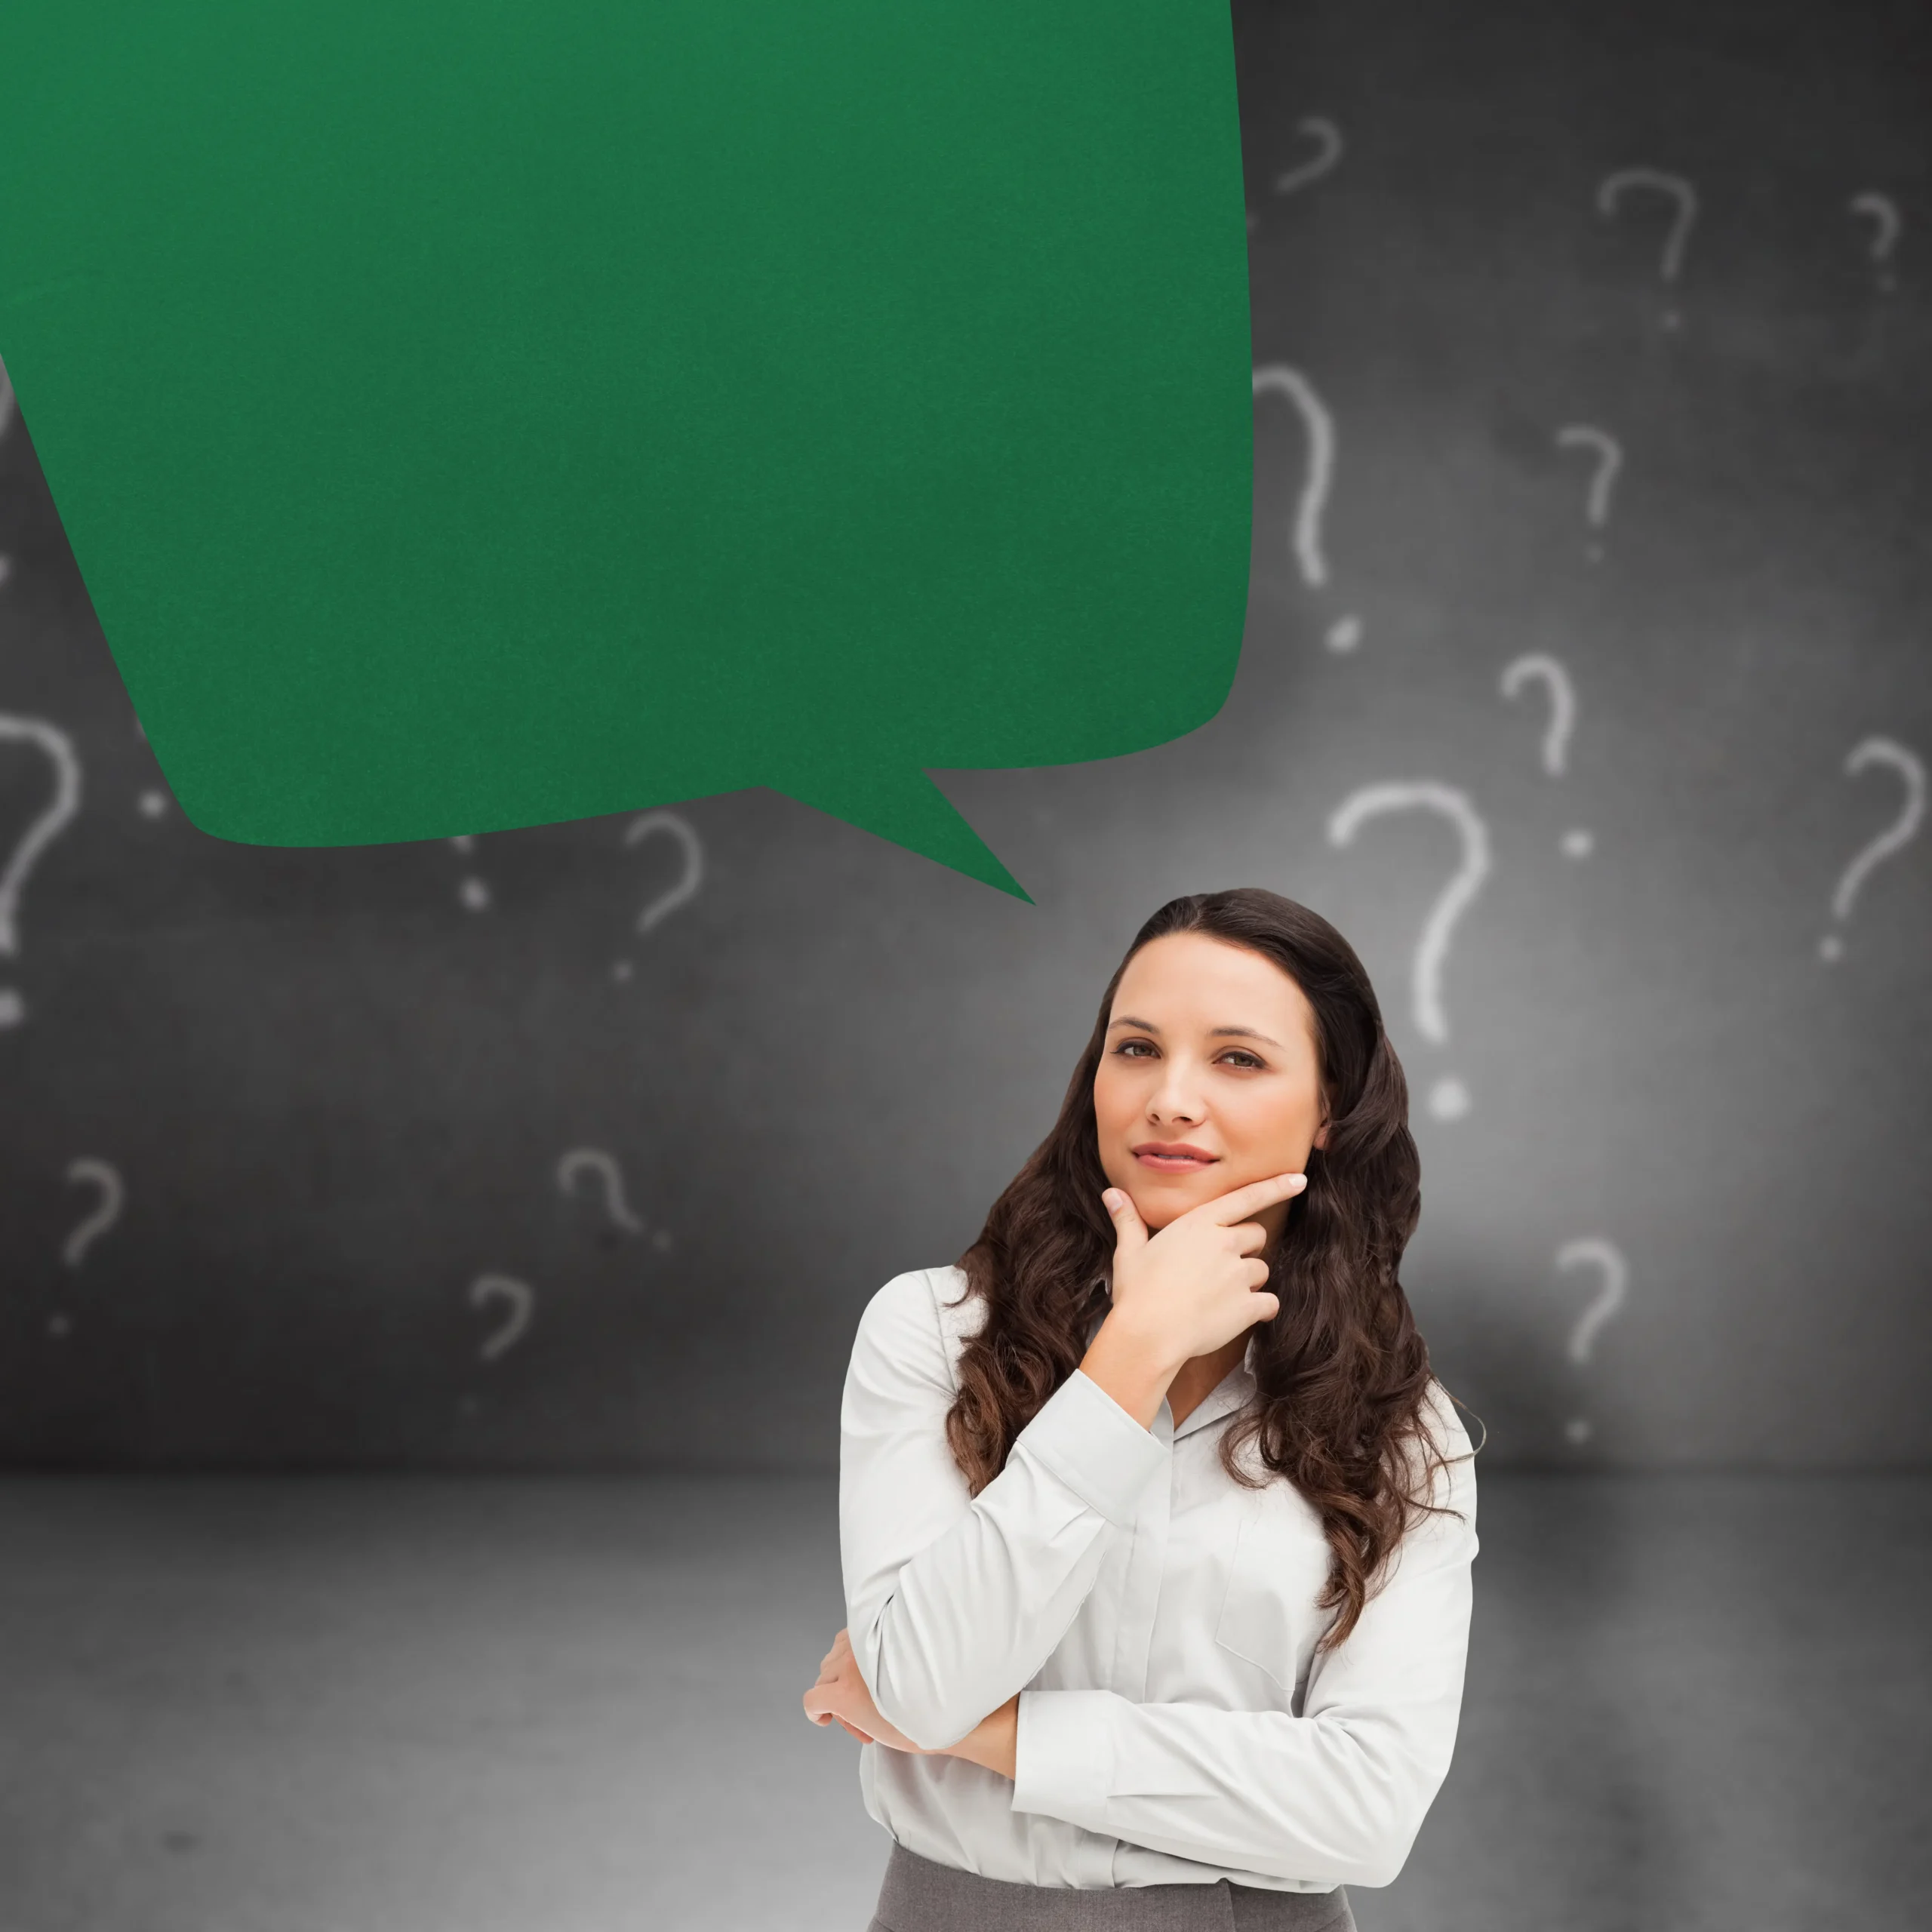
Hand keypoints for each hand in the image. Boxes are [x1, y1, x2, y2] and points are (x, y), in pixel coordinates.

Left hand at [802, 1628, 1020, 1778]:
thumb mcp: (917, 1653)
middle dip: (845, 1686)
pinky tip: (826, 1720)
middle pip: (834, 1663)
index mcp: (879, 1625)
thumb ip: (894, 1647)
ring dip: (839, 1702)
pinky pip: (813, 1700)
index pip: (848, 1641)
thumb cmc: (943, 1686)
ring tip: (866, 1723)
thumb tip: (886, 1655)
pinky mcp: (842, 1696)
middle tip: (871, 1712)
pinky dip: (815, 1711)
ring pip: (825, 1681)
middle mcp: (861, 1641)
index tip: (874, 1689)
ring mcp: (849, 1668)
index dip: (855, 1669)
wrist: (953, 1710)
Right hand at [1101, 1169, 1304, 1367]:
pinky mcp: (1247, 1306)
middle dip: (1246, 1248)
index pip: (1247, 1198)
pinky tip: (1240, 1316)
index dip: (1276, 1187)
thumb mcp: (1129, 1252)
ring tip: (1219, 1296)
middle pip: (1257, 1235)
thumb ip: (1128, 1220)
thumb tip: (1111, 1194)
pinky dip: (1260, 1308)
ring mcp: (1238, 1274)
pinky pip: (1269, 1303)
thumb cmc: (1136, 1291)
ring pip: (1262, 1270)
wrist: (1149, 1335)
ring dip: (1248, 1280)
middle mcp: (1224, 1243)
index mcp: (1198, 1223)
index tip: (1299, 1180)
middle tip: (1221, 1266)